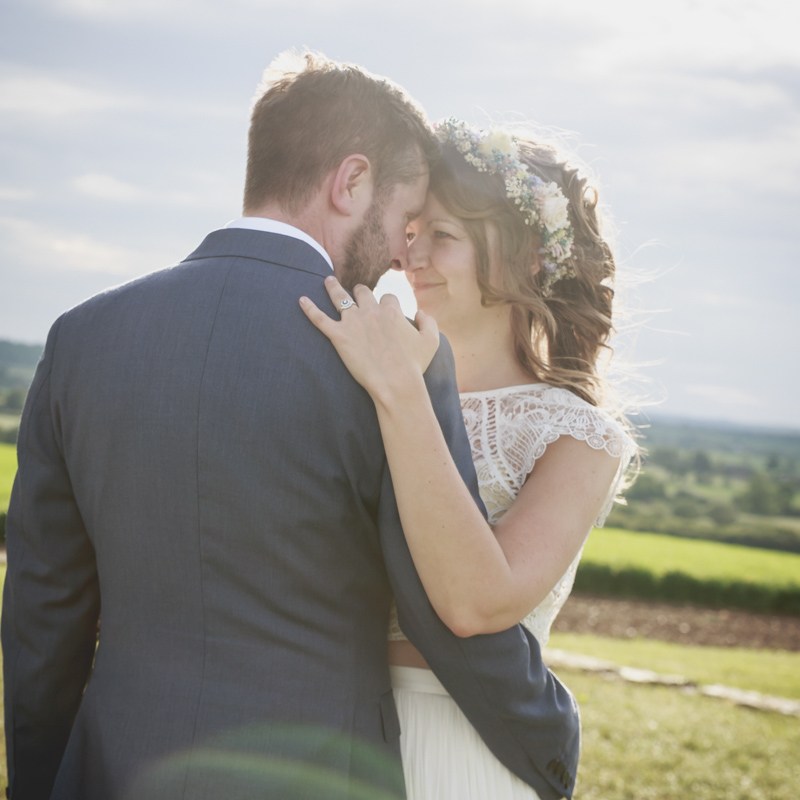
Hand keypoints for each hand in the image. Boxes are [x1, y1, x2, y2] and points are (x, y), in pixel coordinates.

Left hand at [299, 276, 439, 401]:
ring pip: (340, 297)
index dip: (387, 304)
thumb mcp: (431, 340)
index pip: (387, 298)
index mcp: (392, 310)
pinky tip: (301, 300)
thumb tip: (420, 313)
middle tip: (357, 293)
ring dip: (333, 287)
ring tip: (328, 281)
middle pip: (363, 292)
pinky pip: (320, 319)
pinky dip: (309, 309)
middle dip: (361, 292)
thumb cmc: (415, 364)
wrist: (395, 381)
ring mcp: (353, 322)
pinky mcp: (338, 336)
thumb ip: (428, 322)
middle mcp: (371, 311)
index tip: (386, 311)